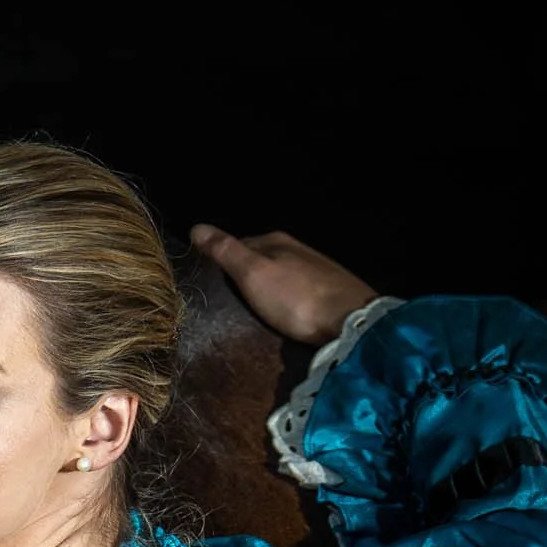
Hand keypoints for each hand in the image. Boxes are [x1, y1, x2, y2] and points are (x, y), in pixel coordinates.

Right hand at [190, 225, 378, 346]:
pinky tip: (281, 312)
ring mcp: (314, 268)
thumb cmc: (295, 297)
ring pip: (278, 274)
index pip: (237, 244)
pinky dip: (283, 298)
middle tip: (226, 301)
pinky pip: (294, 289)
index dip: (221, 261)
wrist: (351, 320)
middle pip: (258, 259)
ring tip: (250, 310)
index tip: (207, 282)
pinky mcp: (327, 289)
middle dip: (243, 275)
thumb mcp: (252, 273)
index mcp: (275, 241)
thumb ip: (225, 251)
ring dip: (264, 288)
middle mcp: (296, 248)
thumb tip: (195, 226)